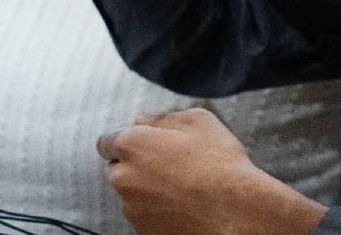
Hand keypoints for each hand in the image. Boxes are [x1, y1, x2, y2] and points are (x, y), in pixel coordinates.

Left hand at [96, 108, 327, 234]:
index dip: (126, 141)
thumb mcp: (199, 121)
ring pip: (132, 194)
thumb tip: (143, 119)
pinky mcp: (143, 230)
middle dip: (135, 166)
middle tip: (169, 164)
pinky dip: (157, 210)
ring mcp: (132, 208)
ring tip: (182, 187)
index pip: (106, 141)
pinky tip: (183, 204)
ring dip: (147, 189)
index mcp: (132, 145)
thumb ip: (164, 117)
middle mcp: (123, 177)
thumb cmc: (218, 162)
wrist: (234, 211)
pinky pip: (145, 214)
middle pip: (118, 169)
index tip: (145, 144)